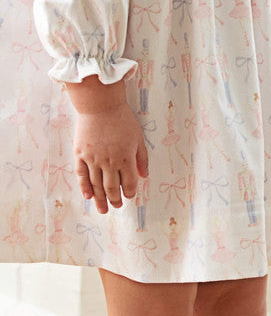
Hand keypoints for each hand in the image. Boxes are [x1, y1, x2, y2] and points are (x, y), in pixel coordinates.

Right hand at [67, 81, 148, 213]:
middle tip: (116, 207)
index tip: (129, 197)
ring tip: (103, 209)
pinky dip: (84, 187)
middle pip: (111, 187)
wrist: (100, 105)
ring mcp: (93, 159)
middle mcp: (109, 161)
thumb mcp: (138, 137)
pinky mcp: (80, 154)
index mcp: (126, 158)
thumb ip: (142, 158)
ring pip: (96, 184)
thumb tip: (145, 176)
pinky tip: (88, 196)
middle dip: (114, 199)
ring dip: (100, 199)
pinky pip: (81, 175)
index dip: (129, 192)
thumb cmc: (122, 119)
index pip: (128, 182)